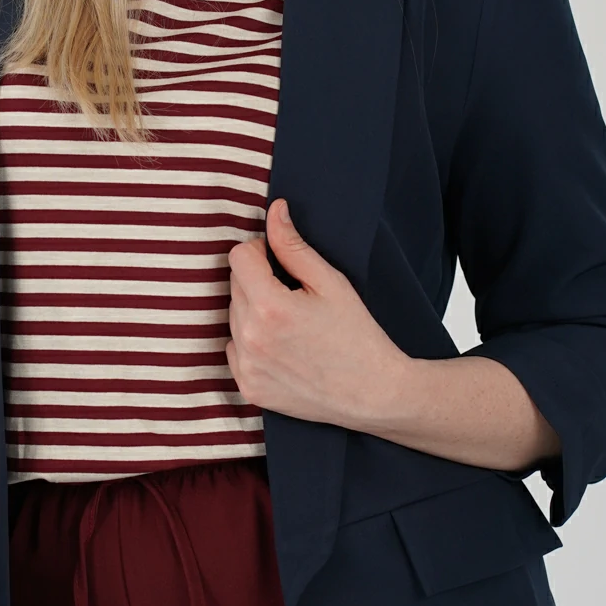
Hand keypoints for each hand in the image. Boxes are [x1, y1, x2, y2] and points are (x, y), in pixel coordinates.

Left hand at [225, 198, 412, 426]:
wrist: (372, 393)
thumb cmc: (357, 335)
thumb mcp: (331, 283)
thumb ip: (294, 247)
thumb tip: (274, 211)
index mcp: (270, 307)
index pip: (239, 257)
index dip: (261, 252)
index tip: (282, 264)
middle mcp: (250, 338)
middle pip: (235, 286)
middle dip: (258, 282)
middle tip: (295, 297)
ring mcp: (246, 366)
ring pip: (232, 317)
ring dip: (253, 312)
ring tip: (291, 326)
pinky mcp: (248, 387)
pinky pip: (234, 349)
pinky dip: (251, 343)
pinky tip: (283, 349)